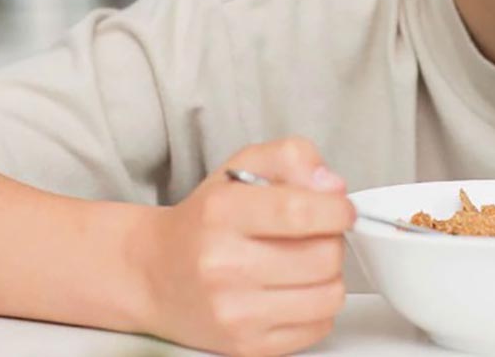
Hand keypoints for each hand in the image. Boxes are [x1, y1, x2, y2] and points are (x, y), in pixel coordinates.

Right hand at [136, 138, 354, 355]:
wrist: (152, 275)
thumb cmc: (205, 220)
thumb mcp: (242, 168)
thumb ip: (292, 158)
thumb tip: (332, 186)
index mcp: (222, 212)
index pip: (300, 211)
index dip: (337, 210)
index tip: (342, 210)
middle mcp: (223, 265)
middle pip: (324, 256)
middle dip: (332, 241)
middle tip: (315, 236)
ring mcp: (234, 312)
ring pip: (329, 295)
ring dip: (329, 276)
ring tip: (305, 264)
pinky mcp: (247, 346)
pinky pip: (319, 327)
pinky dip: (317, 307)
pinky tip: (293, 291)